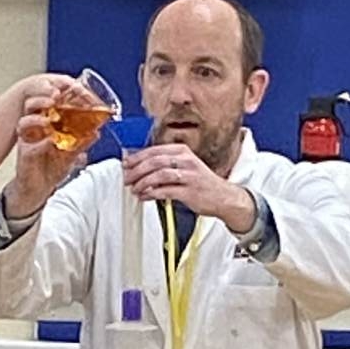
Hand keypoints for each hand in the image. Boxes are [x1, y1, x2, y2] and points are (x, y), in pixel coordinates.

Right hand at [7, 79, 101, 217]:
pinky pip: (28, 145)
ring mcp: (28, 140)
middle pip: (33, 105)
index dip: (56, 95)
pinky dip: (39, 143)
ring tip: (49, 119)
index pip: (48, 103)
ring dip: (37, 118)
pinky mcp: (23, 153)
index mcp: (46, 123)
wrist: (40, 188)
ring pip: (25, 121)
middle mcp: (35, 128)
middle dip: (42, 98)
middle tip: (54, 97)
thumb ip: (82, 142)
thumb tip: (96, 132)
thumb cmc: (52, 167)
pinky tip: (49, 141)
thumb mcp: (72, 153)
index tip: (67, 91)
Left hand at [123, 143, 256, 229]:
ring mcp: (188, 176)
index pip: (155, 150)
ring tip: (135, 189)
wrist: (223, 197)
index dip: (137, 157)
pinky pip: (165, 191)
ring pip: (159, 175)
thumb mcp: (185, 166)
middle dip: (137, 170)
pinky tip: (144, 197)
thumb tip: (141, 167)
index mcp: (183, 151)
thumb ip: (166, 164)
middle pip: (155, 161)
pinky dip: (151, 194)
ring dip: (143, 183)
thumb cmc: (201, 183)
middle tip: (127, 178)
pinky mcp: (189, 191)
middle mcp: (186, 161)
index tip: (126, 164)